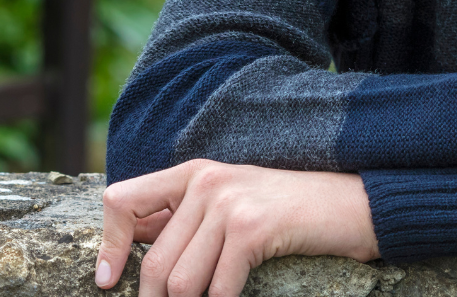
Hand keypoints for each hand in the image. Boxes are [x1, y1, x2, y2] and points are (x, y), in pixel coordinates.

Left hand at [95, 160, 378, 296]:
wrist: (349, 205)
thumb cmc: (288, 213)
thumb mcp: (230, 204)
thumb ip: (183, 220)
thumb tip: (128, 252)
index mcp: (194, 172)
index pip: (121, 200)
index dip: (108, 247)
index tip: (107, 282)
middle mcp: (206, 180)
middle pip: (154, 266)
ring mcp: (228, 202)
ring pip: (179, 285)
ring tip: (223, 289)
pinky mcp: (250, 227)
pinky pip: (215, 292)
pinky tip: (242, 294)